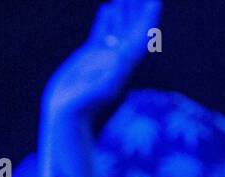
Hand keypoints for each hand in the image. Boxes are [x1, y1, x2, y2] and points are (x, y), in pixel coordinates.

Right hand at [43, 0, 160, 117]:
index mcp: (125, 65)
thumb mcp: (98, 92)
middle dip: (138, 9)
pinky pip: (101, 34)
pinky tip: (107, 8)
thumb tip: (120, 59)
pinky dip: (106, 20)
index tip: (155, 0)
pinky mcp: (90, 58)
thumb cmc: (84, 109)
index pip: (142, 36)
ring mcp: (104, 57)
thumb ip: (111, 74)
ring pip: (118, 28)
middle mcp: (118, 58)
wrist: (69, 118)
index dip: (149, 17)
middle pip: (133, 28)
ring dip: (124, 11)